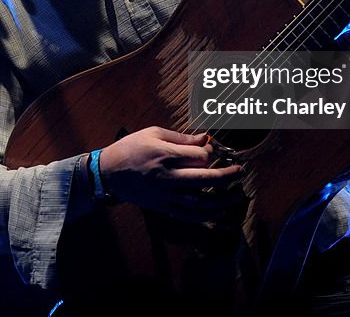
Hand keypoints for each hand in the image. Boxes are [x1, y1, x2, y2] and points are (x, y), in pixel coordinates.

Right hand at [98, 126, 244, 222]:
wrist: (107, 172)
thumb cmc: (130, 147)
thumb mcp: (153, 133)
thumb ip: (181, 137)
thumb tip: (205, 138)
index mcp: (165, 155)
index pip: (199, 157)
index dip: (209, 152)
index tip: (209, 148)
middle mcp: (167, 177)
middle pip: (204, 178)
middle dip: (226, 176)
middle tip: (241, 171)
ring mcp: (164, 195)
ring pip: (199, 201)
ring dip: (221, 199)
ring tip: (237, 195)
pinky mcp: (161, 207)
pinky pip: (186, 214)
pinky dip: (204, 215)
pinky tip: (218, 212)